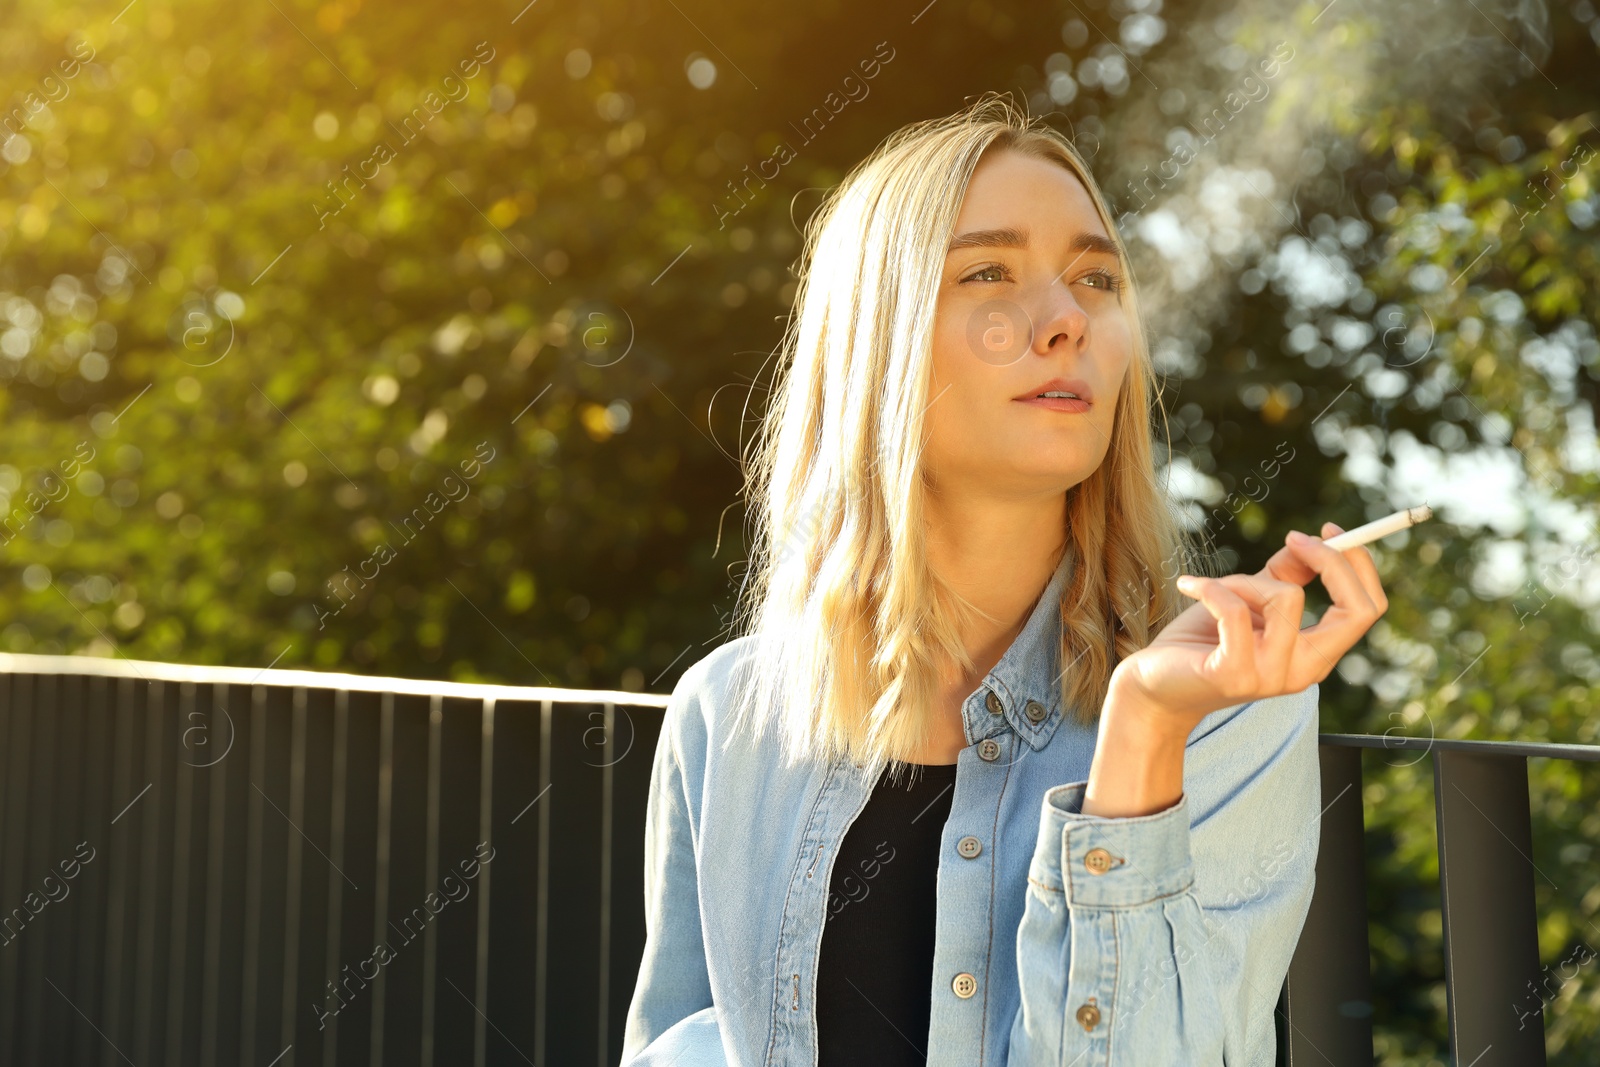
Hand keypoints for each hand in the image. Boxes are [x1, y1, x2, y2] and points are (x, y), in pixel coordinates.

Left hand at [1110, 521, 1389, 740]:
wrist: (1154, 685)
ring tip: (1214, 587)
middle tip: (1295, 537)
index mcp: (1314, 655)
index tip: (1329, 531)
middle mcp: (1303, 671)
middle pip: (1355, 611)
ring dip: (1246, 579)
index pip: (1367, 610)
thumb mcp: (1248, 601)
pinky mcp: (1233, 673)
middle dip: (1332, 561)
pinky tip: (1189, 586)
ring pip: (1287, 598)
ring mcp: (1270, 676)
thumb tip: (1309, 542)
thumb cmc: (1202, 642)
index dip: (1357, 565)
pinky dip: (1210, 587)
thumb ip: (1283, 576)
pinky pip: (1234, 609)